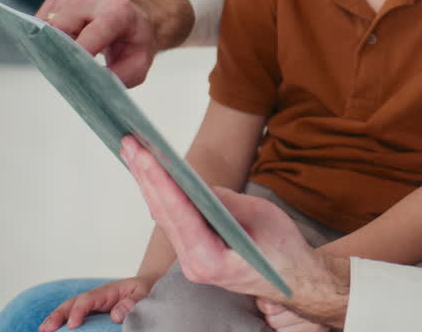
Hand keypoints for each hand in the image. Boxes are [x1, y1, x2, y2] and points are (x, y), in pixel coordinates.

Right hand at [37, 0, 156, 85]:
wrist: (135, 19)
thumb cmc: (135, 43)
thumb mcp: (137, 66)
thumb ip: (114, 77)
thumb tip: (87, 83)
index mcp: (118, 12)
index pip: (91, 33)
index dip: (77, 54)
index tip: (68, 73)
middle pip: (61, 26)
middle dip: (57, 50)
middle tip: (61, 70)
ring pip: (48, 22)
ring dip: (51, 42)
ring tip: (68, 54)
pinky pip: (43, 18)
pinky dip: (47, 34)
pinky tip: (64, 41)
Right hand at [38, 276, 155, 330]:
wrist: (145, 287)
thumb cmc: (144, 290)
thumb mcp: (144, 293)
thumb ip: (133, 302)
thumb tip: (116, 315)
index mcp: (107, 291)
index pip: (88, 300)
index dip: (78, 311)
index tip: (72, 324)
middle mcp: (95, 297)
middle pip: (72, 303)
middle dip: (57, 315)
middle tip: (45, 329)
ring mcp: (91, 306)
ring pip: (69, 310)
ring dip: (55, 319)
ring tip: (43, 331)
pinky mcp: (91, 314)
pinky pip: (75, 317)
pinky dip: (62, 323)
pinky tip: (53, 331)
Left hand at [119, 136, 350, 327]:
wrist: (292, 280)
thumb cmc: (283, 251)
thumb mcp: (263, 217)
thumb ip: (227, 202)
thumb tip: (198, 185)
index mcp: (211, 261)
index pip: (179, 215)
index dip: (161, 182)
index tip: (145, 154)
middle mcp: (193, 264)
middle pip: (163, 214)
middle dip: (144, 175)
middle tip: (129, 142)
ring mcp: (190, 261)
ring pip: (163, 217)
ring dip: (147, 182)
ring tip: (132, 151)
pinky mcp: (193, 253)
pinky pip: (172, 221)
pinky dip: (160, 194)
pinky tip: (149, 175)